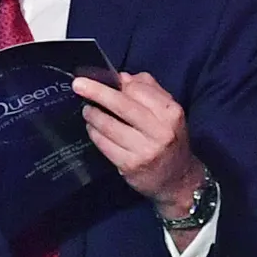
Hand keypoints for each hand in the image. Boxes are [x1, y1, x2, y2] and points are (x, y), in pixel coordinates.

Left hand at [73, 72, 205, 218]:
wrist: (178, 180)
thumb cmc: (170, 139)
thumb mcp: (169, 113)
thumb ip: (148, 90)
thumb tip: (122, 77)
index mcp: (171, 112)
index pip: (138, 89)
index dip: (119, 84)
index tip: (103, 79)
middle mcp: (159, 131)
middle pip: (121, 104)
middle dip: (96, 92)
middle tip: (78, 84)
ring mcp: (144, 149)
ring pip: (108, 125)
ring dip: (92, 114)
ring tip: (87, 110)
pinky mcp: (129, 165)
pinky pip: (104, 143)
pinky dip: (94, 133)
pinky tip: (92, 128)